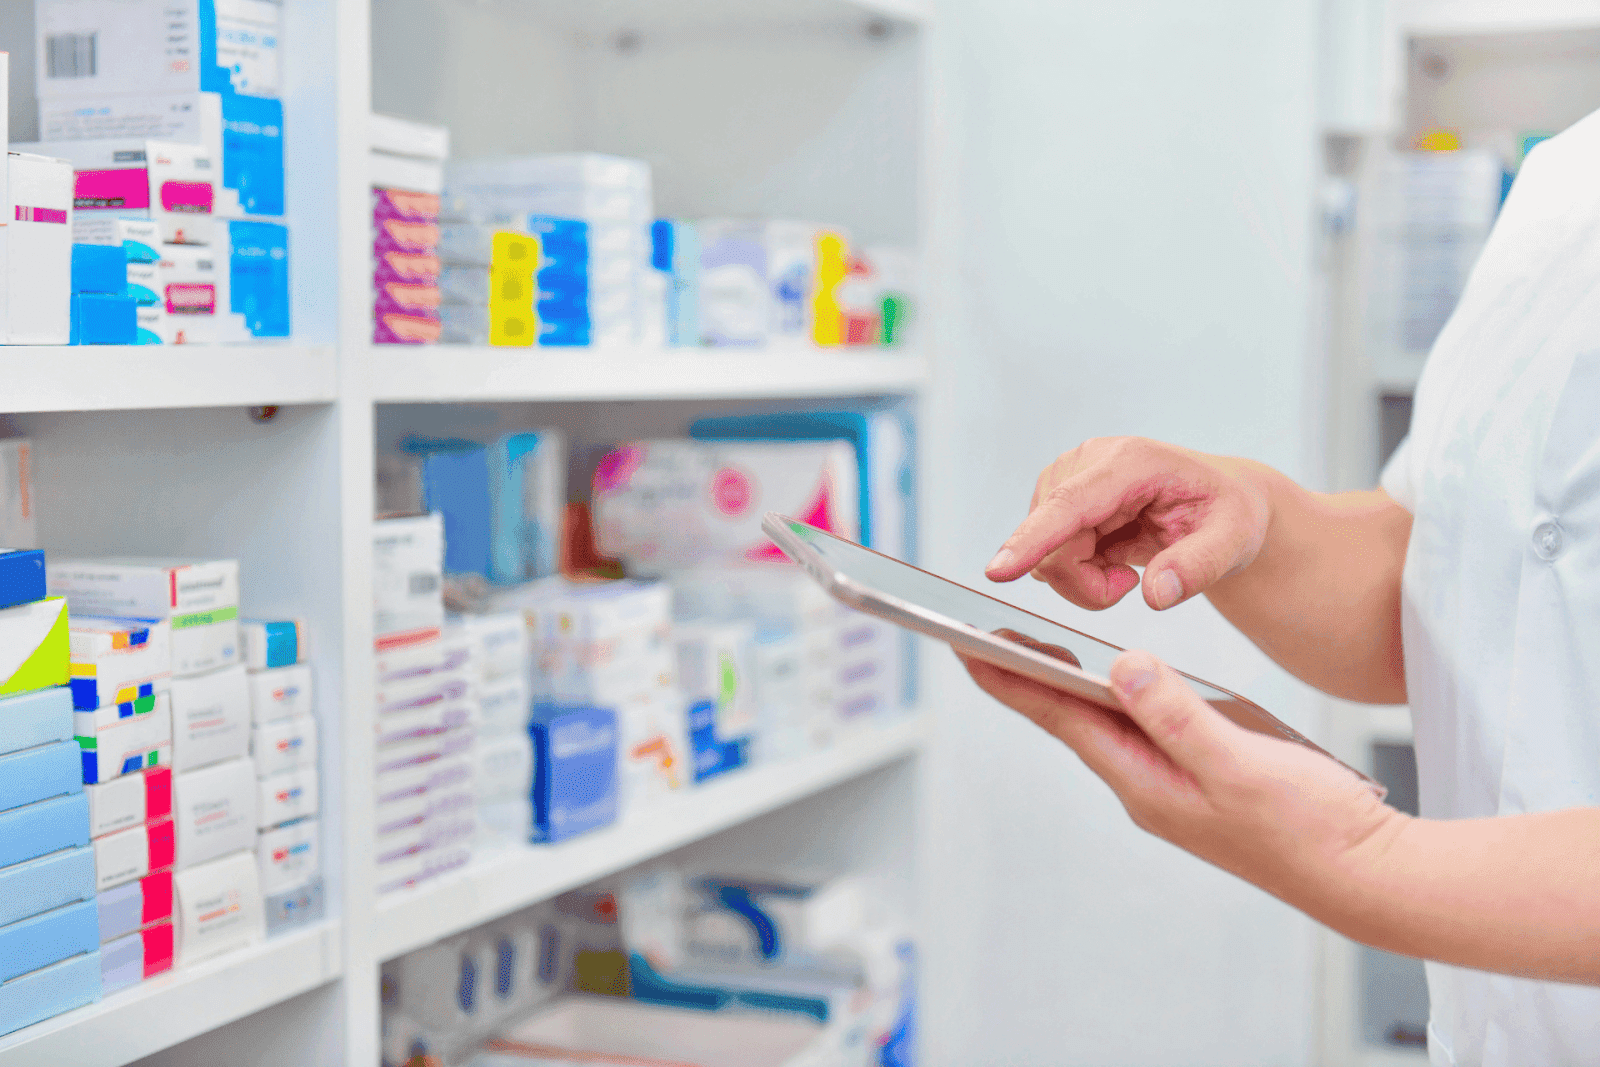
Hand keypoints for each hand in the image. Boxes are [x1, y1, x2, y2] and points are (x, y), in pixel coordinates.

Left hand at [956, 648, 1404, 910]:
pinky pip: (1142, 732)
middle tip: (979, 637)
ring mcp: (1172, 786)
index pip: (1061, 718)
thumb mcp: (1239, 763)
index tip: (965, 646)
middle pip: (1072, 720)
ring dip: (1066, 687)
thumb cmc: (1311, 827)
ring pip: (1105, 725)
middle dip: (1025, 677)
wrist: (1366, 874)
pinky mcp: (1199, 780)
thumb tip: (1122, 667)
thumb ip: (1178, 714)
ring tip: (1030, 651)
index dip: (1011, 679)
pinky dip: (1117, 700)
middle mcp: (1147, 786)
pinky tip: (1117, 685)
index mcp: (1145, 781)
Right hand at [984, 437, 1272, 610]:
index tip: (998, 571)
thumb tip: (1155, 594)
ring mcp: (1067, 478)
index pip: (1070, 504)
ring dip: (1082, 580)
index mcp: (1132, 462)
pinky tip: (1109, 559)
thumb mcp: (1235, 541)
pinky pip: (1046, 555)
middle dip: (1086, 583)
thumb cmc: (1228, 513)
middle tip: (1132, 586)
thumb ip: (1199, 567)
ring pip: (1045, 554)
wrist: (1220, 501)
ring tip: (1127, 569)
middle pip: (1053, 543)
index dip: (1033, 539)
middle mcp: (1089, 461)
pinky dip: (1077, 573)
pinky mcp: (1058, 498)